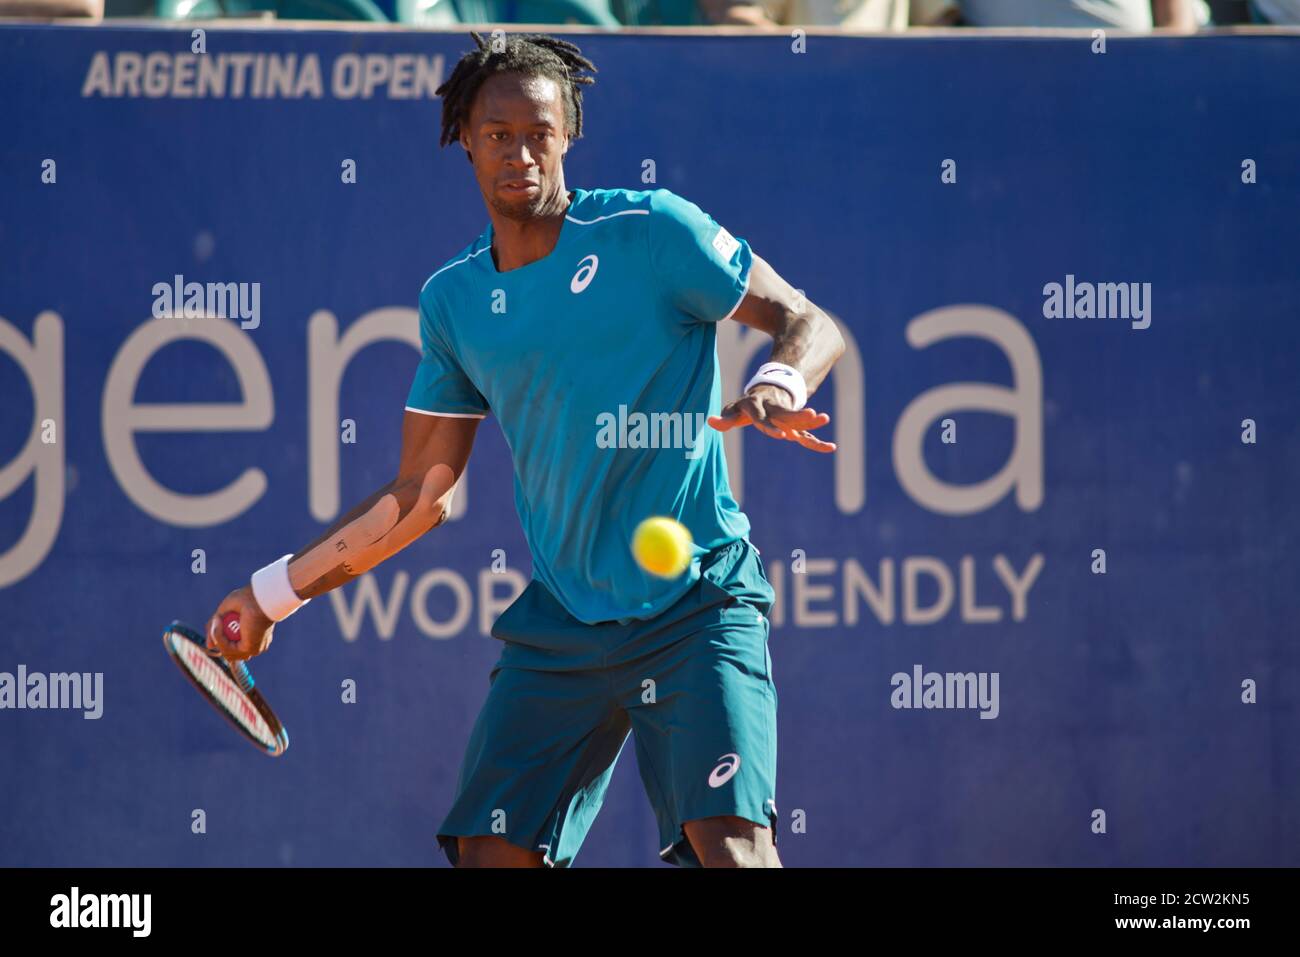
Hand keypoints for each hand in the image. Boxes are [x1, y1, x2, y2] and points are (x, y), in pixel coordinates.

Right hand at [206, 585, 275, 661]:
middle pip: (228, 654)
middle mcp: (255, 646)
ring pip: (225, 651)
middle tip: (217, 620)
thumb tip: (209, 647)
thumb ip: (215, 630)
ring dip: (216, 635)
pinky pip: (225, 647)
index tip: (216, 624)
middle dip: (218, 638)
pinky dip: (218, 635)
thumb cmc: (247, 600)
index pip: (233, 649)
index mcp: (254, 638)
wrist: (260, 598)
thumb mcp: (224, 614)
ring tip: (218, 618)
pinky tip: (219, 621)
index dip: (220, 640)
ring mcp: (252, 650)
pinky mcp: (249, 649)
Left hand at [708, 384, 836, 452]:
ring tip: (825, 418)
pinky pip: (807, 434)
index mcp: (759, 407)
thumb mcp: (736, 409)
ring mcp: (787, 415)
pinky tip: (831, 448)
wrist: (769, 390)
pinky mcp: (795, 423)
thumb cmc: (749, 405)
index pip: (763, 418)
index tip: (781, 435)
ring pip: (800, 419)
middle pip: (787, 414)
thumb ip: (726, 418)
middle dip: (800, 417)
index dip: (770, 426)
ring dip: (812, 420)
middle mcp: (774, 410)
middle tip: (814, 414)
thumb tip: (710, 421)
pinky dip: (817, 443)